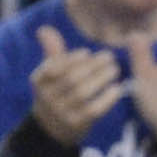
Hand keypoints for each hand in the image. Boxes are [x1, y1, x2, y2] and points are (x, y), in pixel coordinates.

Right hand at [28, 22, 124, 143]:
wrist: (54, 127)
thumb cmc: (56, 91)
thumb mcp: (51, 73)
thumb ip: (52, 52)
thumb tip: (45, 29)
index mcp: (39, 81)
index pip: (53, 68)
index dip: (70, 59)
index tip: (87, 52)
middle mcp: (47, 98)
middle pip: (71, 79)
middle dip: (92, 66)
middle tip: (109, 57)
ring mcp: (62, 112)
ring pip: (83, 93)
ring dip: (101, 79)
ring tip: (115, 69)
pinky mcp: (77, 124)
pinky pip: (94, 110)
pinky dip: (107, 98)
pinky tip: (117, 88)